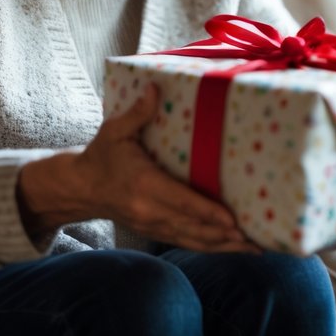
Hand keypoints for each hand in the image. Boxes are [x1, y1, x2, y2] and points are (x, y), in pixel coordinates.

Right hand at [18, 84, 255, 252]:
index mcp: (144, 186)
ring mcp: (151, 225)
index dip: (208, 213)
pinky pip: (185, 242)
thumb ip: (137, 113)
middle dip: (225, 236)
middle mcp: (149, 211)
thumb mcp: (114, 131)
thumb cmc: (101, 155)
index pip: (181, 202)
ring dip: (222, 246)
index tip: (233, 220)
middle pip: (192, 228)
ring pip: (192, 240)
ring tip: (253, 248)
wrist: (80, 188)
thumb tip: (155, 88)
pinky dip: (209, 247)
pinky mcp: (153, 231)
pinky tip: (230, 247)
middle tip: (256, 239)